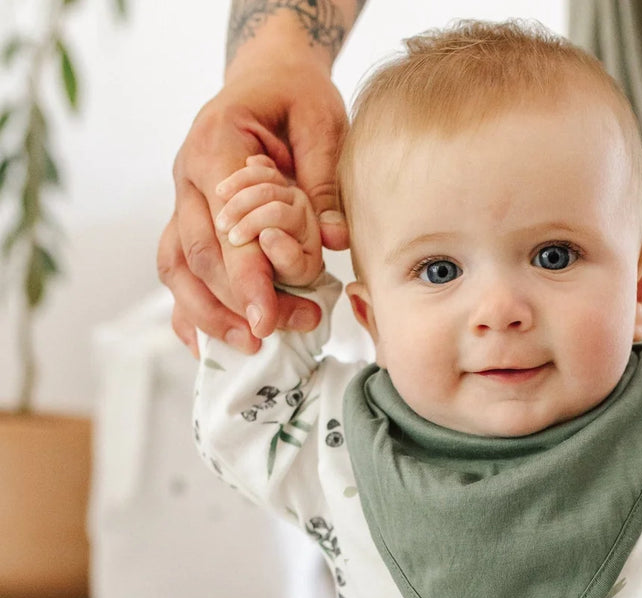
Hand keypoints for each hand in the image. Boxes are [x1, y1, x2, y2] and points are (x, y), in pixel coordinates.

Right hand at [157, 62, 348, 354]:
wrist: (267, 79)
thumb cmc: (296, 99)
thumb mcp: (323, 124)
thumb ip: (323, 183)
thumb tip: (335, 241)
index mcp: (216, 145)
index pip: (225, 225)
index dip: (244, 276)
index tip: (266, 318)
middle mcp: (188, 177)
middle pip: (197, 255)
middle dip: (235, 302)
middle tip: (277, 332)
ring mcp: (183, 202)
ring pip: (177, 268)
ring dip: (207, 314)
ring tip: (250, 345)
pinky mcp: (190, 221)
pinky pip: (178, 272)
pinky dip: (190, 310)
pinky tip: (212, 343)